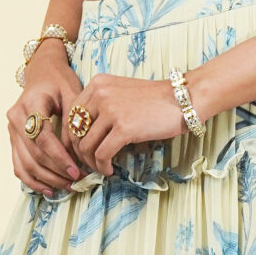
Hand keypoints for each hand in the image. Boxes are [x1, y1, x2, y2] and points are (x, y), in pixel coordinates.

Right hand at [7, 38, 84, 196]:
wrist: (42, 72)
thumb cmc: (60, 81)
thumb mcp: (73, 95)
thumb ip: (73, 123)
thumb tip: (77, 156)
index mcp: (31, 103)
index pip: (43, 138)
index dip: (59, 158)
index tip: (77, 170)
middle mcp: (16, 118)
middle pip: (34, 154)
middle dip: (56, 172)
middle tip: (77, 181)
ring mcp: (11, 129)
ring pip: (25, 163)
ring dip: (46, 179)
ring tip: (67, 186)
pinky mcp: (13, 139)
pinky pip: (19, 165)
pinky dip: (32, 180)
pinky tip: (49, 189)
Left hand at [68, 72, 190, 175]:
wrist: (183, 98)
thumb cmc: (155, 99)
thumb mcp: (121, 92)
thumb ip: (101, 106)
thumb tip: (84, 136)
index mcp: (97, 84)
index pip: (71, 115)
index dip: (72, 137)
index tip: (80, 151)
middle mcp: (100, 94)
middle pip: (75, 131)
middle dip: (79, 152)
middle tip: (87, 164)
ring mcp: (111, 110)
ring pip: (86, 145)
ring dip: (91, 162)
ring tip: (100, 168)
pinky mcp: (123, 128)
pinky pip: (102, 154)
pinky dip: (103, 166)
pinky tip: (110, 170)